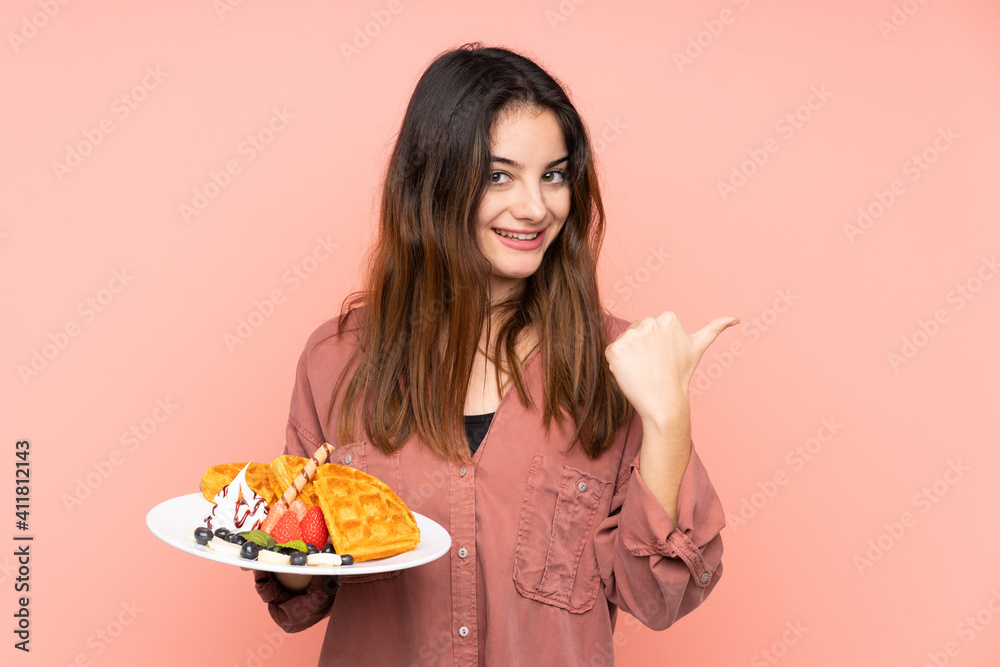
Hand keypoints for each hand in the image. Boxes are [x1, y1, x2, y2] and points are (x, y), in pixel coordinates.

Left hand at [604, 311, 738, 421]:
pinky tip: (631, 373)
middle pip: (635, 331)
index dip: (654, 343)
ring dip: (629, 356)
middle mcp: (648, 322)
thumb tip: (735, 318)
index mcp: (667, 318)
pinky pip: (611, 353)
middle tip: (653, 365)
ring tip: (644, 369)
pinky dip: (617, 364)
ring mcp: (630, 336)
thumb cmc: (680, 375)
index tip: (663, 356)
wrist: (664, 402)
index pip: (650, 326)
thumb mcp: (697, 347)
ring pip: (624, 342)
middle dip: (641, 347)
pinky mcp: (615, 350)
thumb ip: (714, 328)